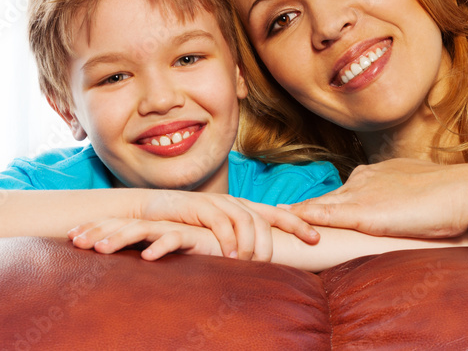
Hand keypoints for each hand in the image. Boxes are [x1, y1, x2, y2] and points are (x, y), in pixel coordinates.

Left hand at [69, 218, 225, 260]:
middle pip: (121, 225)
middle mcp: (158, 224)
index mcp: (150, 227)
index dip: (94, 228)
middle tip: (74, 242)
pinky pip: (175, 239)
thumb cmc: (201, 249)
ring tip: (100, 249)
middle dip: (96, 232)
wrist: (234, 240)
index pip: (117, 225)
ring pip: (142, 230)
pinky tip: (147, 257)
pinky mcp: (195, 236)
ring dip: (119, 238)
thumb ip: (150, 255)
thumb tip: (126, 267)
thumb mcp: (168, 254)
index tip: (71, 237)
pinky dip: (161, 246)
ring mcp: (174, 228)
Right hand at [95, 189, 318, 259]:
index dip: (298, 224)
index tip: (317, 239)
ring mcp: (217, 203)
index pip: (276, 214)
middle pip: (266, 218)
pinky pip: (221, 222)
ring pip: (247, 220)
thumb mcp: (215, 236)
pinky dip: (230, 239)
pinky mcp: (199, 206)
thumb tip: (261, 265)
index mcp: (241, 208)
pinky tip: (232, 256)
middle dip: (276, 242)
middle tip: (275, 264)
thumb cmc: (184, 228)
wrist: (149, 213)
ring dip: (253, 244)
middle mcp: (234, 202)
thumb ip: (237, 243)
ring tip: (254, 264)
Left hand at [284, 158, 467, 238]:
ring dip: (298, 211)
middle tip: (280, 213)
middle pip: (330, 195)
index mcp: (380, 173)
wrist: (462, 191)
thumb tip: (413, 206)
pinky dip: (304, 216)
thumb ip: (410, 197)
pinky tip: (287, 218)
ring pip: (322, 203)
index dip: (332, 201)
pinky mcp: (363, 213)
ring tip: (275, 217)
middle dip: (307, 206)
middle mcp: (365, 179)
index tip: (315, 207)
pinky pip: (325, 214)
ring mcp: (362, 194)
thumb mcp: (423, 191)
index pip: (349, 189)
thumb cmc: (452, 195)